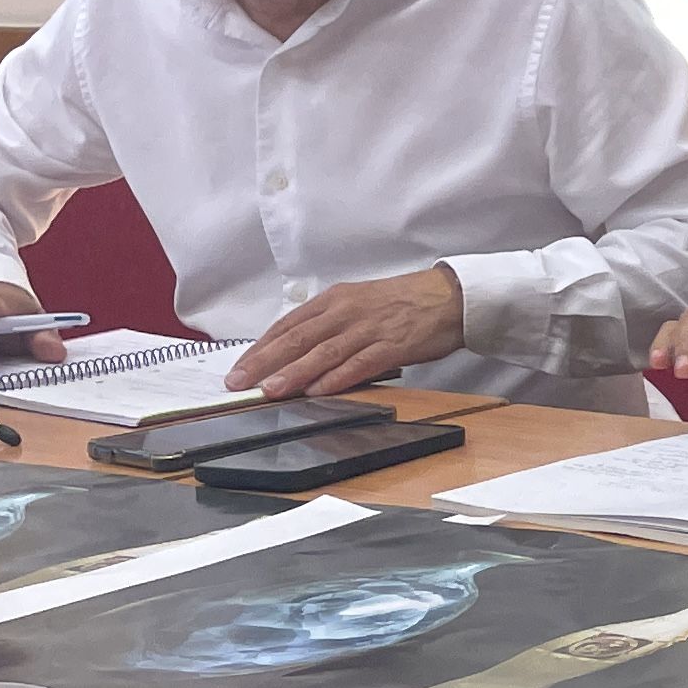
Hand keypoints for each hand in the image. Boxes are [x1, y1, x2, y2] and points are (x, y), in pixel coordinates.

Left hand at [231, 266, 463, 398]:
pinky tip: (318, 390)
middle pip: (298, 338)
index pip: (288, 324)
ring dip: (294, 373)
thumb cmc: (403, 302)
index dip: (261, 347)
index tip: (239, 368)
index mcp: (335, 300)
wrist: (448, 297)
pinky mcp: (391, 345)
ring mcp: (368, 328)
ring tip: (270, 389)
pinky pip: (359, 363)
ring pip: (323, 352)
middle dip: (265, 362)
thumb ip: (329, 324)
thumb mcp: (358, 303)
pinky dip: (336, 377)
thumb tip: (297, 350)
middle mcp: (346, 311)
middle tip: (239, 382)